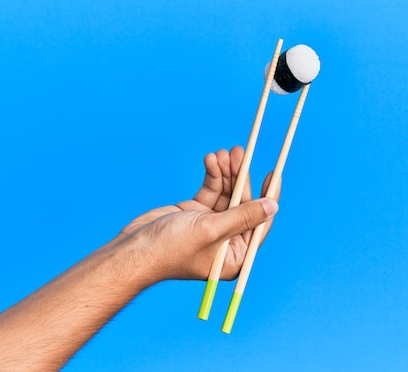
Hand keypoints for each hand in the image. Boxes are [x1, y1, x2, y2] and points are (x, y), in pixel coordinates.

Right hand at [117, 146, 279, 280]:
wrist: (133, 250)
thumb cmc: (171, 249)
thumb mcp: (212, 230)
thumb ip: (243, 216)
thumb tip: (272, 206)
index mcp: (235, 255)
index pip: (259, 223)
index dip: (268, 196)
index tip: (274, 174)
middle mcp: (226, 241)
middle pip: (242, 203)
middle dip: (240, 177)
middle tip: (239, 152)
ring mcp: (210, 225)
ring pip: (226, 193)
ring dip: (225, 172)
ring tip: (222, 153)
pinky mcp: (195, 213)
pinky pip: (210, 190)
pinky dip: (211, 175)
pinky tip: (209, 160)